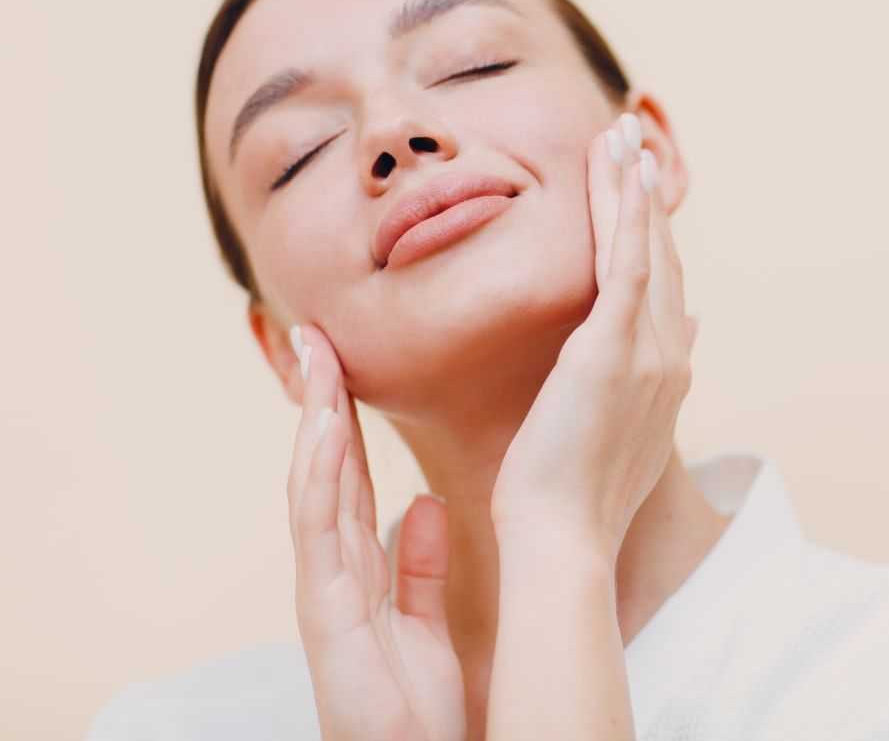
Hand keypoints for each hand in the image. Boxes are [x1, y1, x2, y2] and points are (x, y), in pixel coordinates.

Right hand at [287, 325, 466, 740]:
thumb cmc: (414, 710)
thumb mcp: (425, 623)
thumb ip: (418, 563)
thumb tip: (422, 501)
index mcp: (360, 569)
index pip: (347, 476)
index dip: (344, 418)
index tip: (346, 361)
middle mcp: (333, 569)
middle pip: (322, 468)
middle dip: (318, 401)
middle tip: (317, 336)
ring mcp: (322, 587)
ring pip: (312, 485)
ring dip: (311, 419)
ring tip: (314, 358)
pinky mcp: (323, 612)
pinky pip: (318, 529)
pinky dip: (317, 473)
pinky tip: (322, 427)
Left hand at [490, 111, 697, 557]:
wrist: (561, 538)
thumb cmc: (571, 493)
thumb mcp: (625, 426)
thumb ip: (653, 375)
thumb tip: (693, 324)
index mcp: (667, 372)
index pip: (662, 284)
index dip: (651, 230)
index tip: (638, 186)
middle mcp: (670, 354)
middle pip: (659, 253)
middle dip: (644, 192)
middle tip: (632, 136)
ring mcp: (649, 350)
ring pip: (645, 247)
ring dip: (634, 183)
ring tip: (623, 130)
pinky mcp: (614, 348)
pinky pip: (628, 264)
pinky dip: (630, 212)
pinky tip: (626, 168)